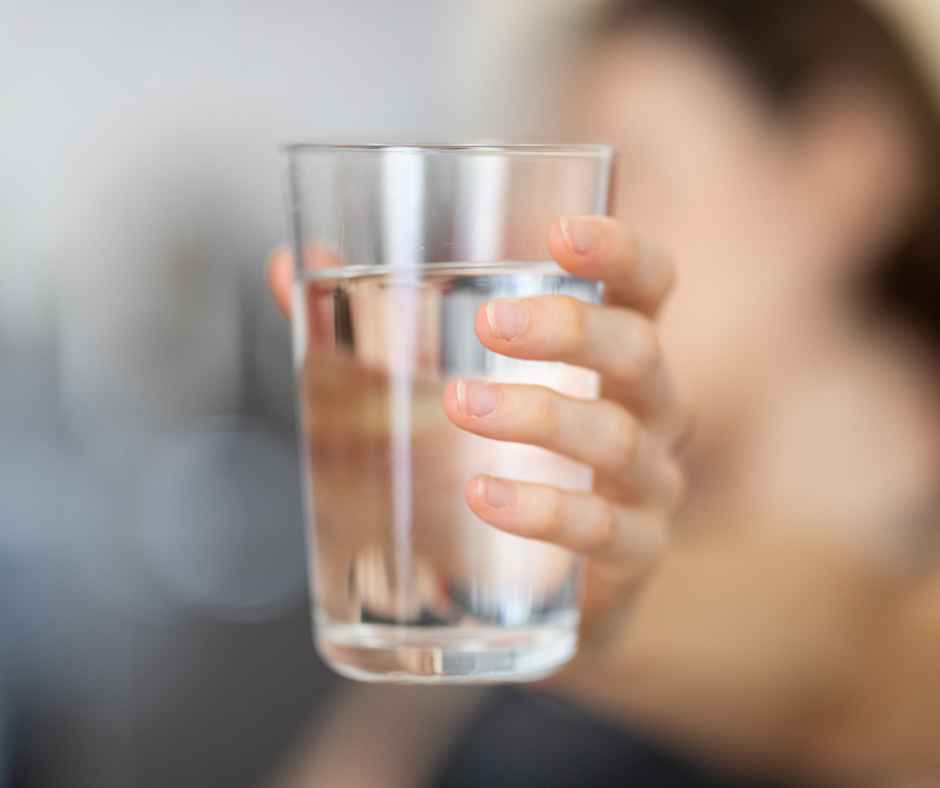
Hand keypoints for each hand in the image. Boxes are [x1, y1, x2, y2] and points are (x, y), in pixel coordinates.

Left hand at [269, 216, 685, 643]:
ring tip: (461, 405)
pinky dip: (543, 510)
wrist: (538, 583)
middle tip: (489, 324)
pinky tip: (484, 495)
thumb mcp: (443, 382)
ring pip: (616, 437)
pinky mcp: (634, 552)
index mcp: (613, 352)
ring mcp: (650, 482)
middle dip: (568, 329)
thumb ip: (372, 325)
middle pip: (638, 350)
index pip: (648, 284)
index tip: (559, 232)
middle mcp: (649, 408)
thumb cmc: (500, 456)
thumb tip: (288, 266)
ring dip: (538, 416)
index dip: (620, 250)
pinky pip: (602, 529)